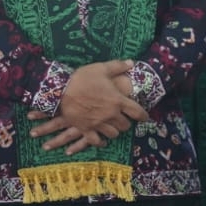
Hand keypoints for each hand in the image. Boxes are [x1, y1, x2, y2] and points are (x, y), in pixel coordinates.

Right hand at [30, 61, 147, 153]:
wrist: (60, 90)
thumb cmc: (82, 78)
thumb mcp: (101, 68)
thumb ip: (117, 66)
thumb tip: (131, 63)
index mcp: (117, 100)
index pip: (137, 112)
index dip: (143, 116)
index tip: (144, 117)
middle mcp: (111, 115)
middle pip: (125, 125)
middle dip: (126, 122)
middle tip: (123, 118)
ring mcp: (98, 124)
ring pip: (113, 134)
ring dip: (115, 131)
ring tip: (113, 127)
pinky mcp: (86, 129)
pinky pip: (96, 141)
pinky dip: (101, 142)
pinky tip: (102, 140)